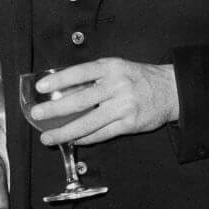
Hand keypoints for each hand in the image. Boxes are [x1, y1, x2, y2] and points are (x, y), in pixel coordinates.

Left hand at [30, 59, 178, 145]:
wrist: (172, 90)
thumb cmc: (137, 77)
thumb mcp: (116, 67)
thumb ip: (92, 76)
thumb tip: (62, 88)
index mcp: (110, 68)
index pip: (79, 72)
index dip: (58, 80)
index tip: (40, 87)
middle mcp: (116, 86)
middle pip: (80, 100)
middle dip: (55, 109)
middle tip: (37, 115)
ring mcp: (124, 107)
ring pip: (89, 122)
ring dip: (66, 132)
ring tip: (48, 137)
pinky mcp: (130, 124)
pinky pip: (102, 134)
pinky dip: (85, 138)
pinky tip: (72, 140)